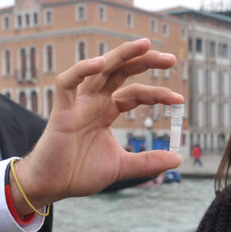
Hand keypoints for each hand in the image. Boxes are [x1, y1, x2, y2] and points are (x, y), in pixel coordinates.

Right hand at [10, 39, 182, 212]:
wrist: (51, 186)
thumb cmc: (79, 173)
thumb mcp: (121, 166)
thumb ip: (148, 161)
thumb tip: (178, 158)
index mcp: (106, 112)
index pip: (135, 94)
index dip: (157, 94)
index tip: (179, 100)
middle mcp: (93, 102)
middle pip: (121, 72)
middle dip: (144, 62)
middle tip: (170, 59)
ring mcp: (77, 104)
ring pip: (99, 69)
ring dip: (121, 55)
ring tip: (143, 45)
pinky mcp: (61, 110)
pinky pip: (67, 82)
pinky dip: (81, 70)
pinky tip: (100, 63)